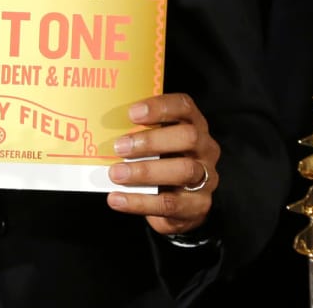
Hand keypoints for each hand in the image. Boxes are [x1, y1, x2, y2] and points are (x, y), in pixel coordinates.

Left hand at [105, 93, 220, 235]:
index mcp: (195, 125)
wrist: (179, 205)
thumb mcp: (156, 145)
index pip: (184, 106)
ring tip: (116, 173)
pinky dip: (139, 201)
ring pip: (183, 170)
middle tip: (120, 147)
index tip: (132, 113)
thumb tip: (106, 129)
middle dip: (151, 141)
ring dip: (145, 171)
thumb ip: (140, 134)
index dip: (160, 107)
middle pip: (188, 136)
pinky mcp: (198, 206)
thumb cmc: (162, 164)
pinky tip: (117, 198)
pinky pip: (169, 203)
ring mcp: (206, 177)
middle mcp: (205, 148)